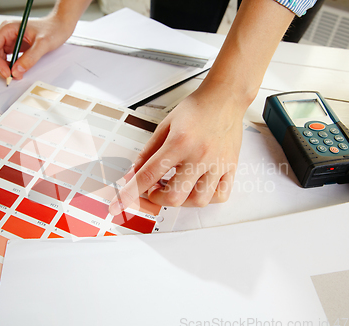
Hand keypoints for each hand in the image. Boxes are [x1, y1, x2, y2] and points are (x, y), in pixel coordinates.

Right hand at [0, 16, 71, 78]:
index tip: (7, 72)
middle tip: (10, 77)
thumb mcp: (43, 44)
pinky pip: (1, 57)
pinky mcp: (13, 48)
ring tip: (9, 76)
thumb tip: (17, 71)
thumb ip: (30, 58)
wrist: (59, 27)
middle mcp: (6, 34)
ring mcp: (9, 41)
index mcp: (8, 28)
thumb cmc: (52, 29)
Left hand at [109, 87, 244, 214]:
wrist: (224, 97)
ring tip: (177, 188)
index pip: (148, 175)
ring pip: (198, 201)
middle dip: (158, 197)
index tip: (118, 206)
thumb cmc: (196, 109)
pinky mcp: (231, 167)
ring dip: (182, 201)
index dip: (130, 193)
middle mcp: (199, 155)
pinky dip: (206, 198)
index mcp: (179, 143)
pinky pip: (221, 195)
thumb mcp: (165, 125)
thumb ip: (148, 151)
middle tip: (155, 188)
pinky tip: (198, 188)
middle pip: (174, 196)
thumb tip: (134, 172)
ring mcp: (217, 163)